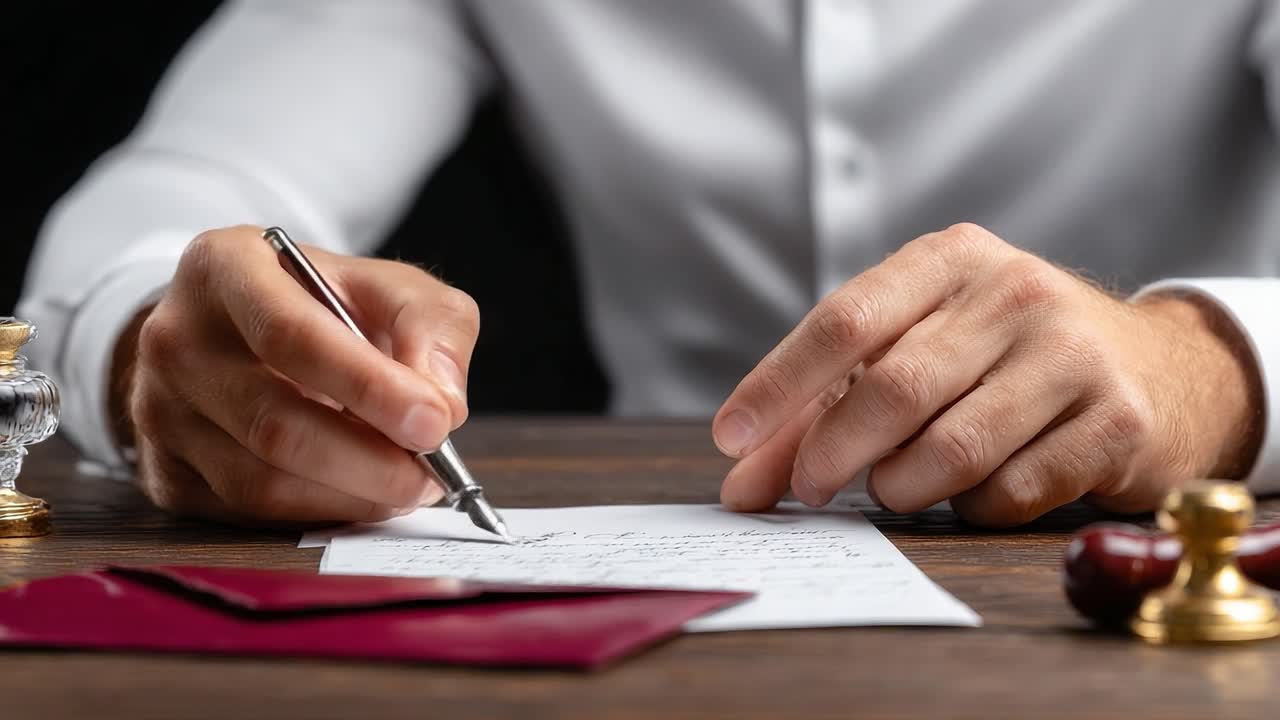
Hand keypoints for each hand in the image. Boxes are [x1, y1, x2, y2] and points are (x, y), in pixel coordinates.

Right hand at [115, 225, 478, 524]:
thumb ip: (431, 326)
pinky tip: (359, 496)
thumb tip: (443, 402)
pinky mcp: (165, 473)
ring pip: (261, 481)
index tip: (433, 422)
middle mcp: (176, 338)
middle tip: (430, 474)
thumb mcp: (389, 287)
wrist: (242, 333)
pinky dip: (318, 514)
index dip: (368, 387)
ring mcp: (158, 410)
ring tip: (405, 485)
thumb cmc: (323, 306)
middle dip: (369, 460)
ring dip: (350, 496)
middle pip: (273, 422)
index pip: (290, 336)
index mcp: (223, 267)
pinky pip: (248, 515)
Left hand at [714, 223, 1262, 525]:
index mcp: (949, 259)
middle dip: (830, 452)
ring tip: (895, 487)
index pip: (844, 319)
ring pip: (950, 447)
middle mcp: (1013, 292)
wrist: (1159, 370)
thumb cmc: (1003, 360)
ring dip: (902, 485)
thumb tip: (741, 481)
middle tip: (806, 490)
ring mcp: (1071, 353)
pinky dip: (972, 508)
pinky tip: (972, 493)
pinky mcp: (1115, 420)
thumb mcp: (919, 350)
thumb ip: (823, 409)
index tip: (730, 440)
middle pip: (892, 387)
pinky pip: (1012, 490)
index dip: (778, 385)